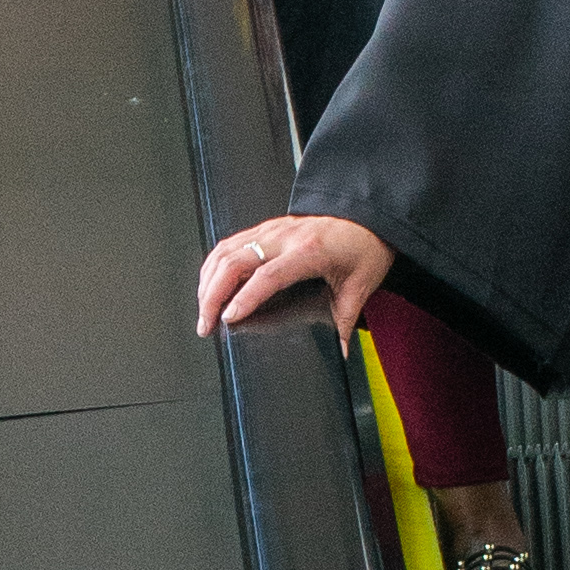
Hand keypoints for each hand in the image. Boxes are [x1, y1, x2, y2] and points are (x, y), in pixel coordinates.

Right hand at [194, 208, 390, 344]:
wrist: (366, 218)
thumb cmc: (363, 246)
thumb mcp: (360, 286)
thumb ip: (346, 320)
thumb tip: (340, 351)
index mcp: (309, 251)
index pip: (267, 276)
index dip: (244, 298)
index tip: (228, 319)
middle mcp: (285, 237)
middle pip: (234, 262)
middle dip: (212, 295)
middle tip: (205, 324)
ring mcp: (272, 230)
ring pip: (225, 251)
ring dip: (207, 281)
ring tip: (202, 310)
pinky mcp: (266, 229)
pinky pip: (230, 243)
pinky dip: (213, 265)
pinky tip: (209, 284)